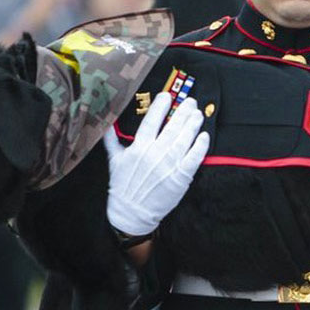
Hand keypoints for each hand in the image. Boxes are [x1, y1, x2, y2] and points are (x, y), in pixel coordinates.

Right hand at [102, 92, 209, 236]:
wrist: (132, 213)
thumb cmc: (122, 186)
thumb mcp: (114, 161)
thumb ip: (111, 139)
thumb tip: (105, 121)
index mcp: (139, 148)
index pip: (151, 121)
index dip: (160, 107)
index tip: (167, 96)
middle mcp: (155, 154)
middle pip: (172, 127)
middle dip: (182, 112)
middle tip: (190, 101)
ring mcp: (169, 165)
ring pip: (185, 139)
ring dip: (193, 124)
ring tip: (197, 114)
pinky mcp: (181, 177)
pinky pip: (194, 158)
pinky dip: (200, 145)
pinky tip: (203, 135)